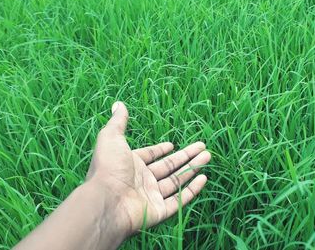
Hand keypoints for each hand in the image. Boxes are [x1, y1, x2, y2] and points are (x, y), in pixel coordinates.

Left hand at [86, 101, 210, 237]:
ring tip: (208, 156)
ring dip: (193, 168)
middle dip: (186, 155)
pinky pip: (179, 200)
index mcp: (131, 164)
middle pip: (169, 166)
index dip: (161, 149)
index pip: (150, 155)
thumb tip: (118, 104)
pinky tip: (203, 178)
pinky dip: (192, 190)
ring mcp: (152, 196)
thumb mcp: (111, 138)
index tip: (173, 144)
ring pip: (177, 181)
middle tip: (202, 146)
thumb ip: (118, 122)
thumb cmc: (108, 169)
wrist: (106, 202)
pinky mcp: (160, 211)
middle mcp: (142, 180)